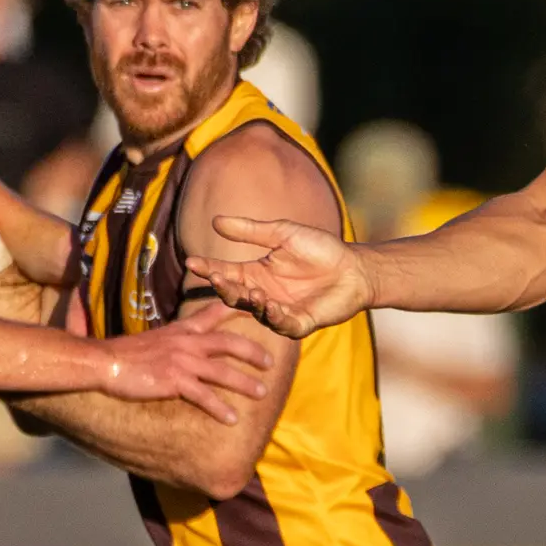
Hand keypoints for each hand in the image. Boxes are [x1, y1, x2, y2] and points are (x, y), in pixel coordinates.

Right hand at [99, 301, 274, 420]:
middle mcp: (186, 342)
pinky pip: (204, 396)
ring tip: (262, 393)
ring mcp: (182, 361)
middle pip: (229, 343)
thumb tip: (181, 348)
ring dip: (245, 383)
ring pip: (223, 371)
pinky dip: (220, 408)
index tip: (256, 306)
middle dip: (253, 352)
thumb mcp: (153, 339)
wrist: (104, 362)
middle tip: (270, 363)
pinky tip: (232, 419)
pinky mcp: (175, 381)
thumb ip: (173, 341)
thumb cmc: (124, 354)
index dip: (236, 309)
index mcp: (181, 330)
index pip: (213, 313)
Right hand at [185, 213, 370, 338]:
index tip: (192, 261)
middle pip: (235, 295)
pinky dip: (275, 316)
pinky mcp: (300, 323)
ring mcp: (280, 311)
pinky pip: (282, 324)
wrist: (353, 267)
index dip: (209, 268)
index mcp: (256, 273)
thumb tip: (216, 220)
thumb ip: (250, 231)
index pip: (226, 272)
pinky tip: (270, 305)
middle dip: (224, 288)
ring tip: (250, 290)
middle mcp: (264, 294)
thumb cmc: (320, 249)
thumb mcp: (282, 234)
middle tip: (216, 277)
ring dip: (250, 302)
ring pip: (256, 312)